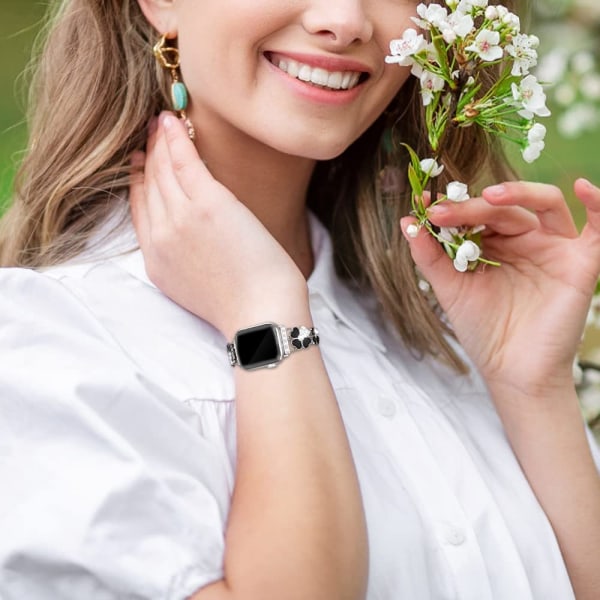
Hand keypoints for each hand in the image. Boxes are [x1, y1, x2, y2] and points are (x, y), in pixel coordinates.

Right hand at [129, 112, 307, 338]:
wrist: (260, 315)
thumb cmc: (241, 304)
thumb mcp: (194, 286)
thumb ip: (183, 256)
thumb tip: (192, 235)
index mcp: (157, 259)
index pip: (141, 208)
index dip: (138, 181)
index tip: (140, 162)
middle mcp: (161, 235)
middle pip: (148, 184)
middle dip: (147, 155)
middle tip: (150, 133)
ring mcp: (181, 217)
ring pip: (162, 169)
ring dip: (159, 142)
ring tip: (162, 122)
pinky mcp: (208, 204)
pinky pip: (183, 161)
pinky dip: (175, 139)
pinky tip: (172, 121)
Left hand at [401, 179, 599, 395]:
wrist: (511, 371)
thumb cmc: (483, 331)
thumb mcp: (450, 289)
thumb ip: (430, 256)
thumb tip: (405, 221)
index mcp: (494, 244)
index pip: (476, 214)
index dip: (453, 208)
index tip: (423, 204)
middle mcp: (524, 241)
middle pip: (504, 208)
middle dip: (471, 207)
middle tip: (442, 212)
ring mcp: (553, 249)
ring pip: (545, 204)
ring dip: (520, 193)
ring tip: (491, 196)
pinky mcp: (580, 263)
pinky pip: (599, 228)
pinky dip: (598, 204)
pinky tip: (585, 187)